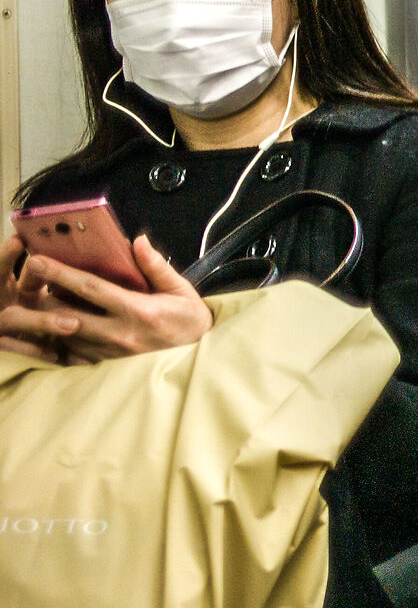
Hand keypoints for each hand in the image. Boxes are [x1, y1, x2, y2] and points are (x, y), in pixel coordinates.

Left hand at [10, 236, 211, 362]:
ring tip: (34, 303)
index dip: (60, 273)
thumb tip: (137, 241)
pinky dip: (60, 340)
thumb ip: (156, 267)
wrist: (201, 359)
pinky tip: (53, 329)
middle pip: (67, 314)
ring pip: (65, 336)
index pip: (90, 288)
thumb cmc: (191, 323)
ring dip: (47, 320)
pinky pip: (73, 354)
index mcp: (138, 310)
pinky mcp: (108, 367)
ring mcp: (111, 353)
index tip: (37, 260)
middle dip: (41, 298)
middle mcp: (120, 333)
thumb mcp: (182, 291)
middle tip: (25, 283)